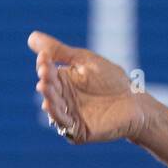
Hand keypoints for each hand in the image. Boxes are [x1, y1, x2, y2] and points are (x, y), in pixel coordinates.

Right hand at [28, 31, 148, 144]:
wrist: (136, 101)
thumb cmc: (112, 80)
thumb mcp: (85, 61)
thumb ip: (60, 51)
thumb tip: (31, 36)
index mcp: (63, 82)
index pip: (48, 74)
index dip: (44, 66)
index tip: (44, 57)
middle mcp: (63, 100)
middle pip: (50, 91)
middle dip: (46, 81)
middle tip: (45, 72)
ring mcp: (70, 116)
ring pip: (54, 109)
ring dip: (48, 98)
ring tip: (45, 86)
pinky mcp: (79, 131)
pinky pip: (65, 126)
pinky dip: (57, 116)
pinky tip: (51, 105)